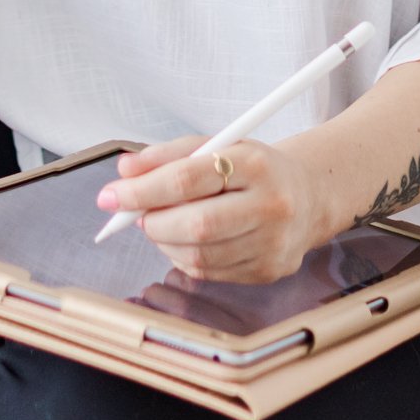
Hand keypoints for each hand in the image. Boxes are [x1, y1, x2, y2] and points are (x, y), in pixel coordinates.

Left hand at [96, 133, 327, 284]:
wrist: (308, 196)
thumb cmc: (253, 169)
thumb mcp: (216, 145)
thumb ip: (167, 155)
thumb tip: (124, 172)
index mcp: (255, 164)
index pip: (187, 179)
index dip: (141, 190)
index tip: (111, 195)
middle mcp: (270, 205)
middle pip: (196, 225)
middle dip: (152, 222)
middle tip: (134, 215)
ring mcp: (273, 244)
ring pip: (200, 256)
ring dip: (165, 242)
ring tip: (159, 224)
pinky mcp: (269, 271)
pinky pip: (210, 273)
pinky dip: (184, 258)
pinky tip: (183, 241)